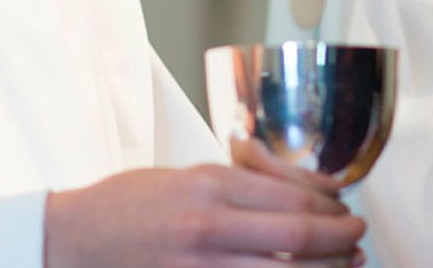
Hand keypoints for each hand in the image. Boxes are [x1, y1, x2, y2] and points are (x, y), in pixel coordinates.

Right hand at [43, 164, 364, 267]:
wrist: (73, 241)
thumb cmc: (129, 204)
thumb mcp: (185, 175)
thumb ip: (240, 184)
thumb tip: (303, 192)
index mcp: (207, 185)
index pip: (290, 195)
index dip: (330, 206)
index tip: (344, 209)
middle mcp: (206, 226)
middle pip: (297, 236)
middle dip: (340, 240)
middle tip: (358, 239)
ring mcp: (199, 267)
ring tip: (345, 266)